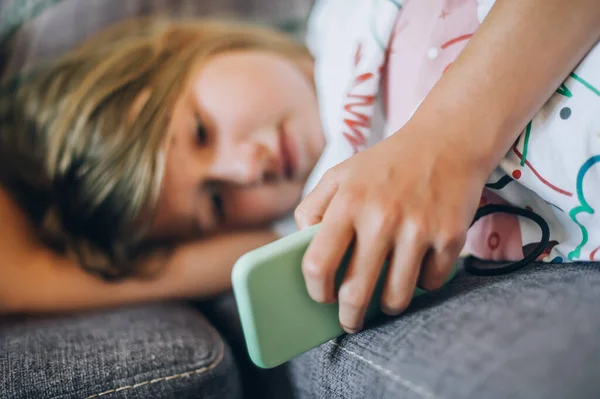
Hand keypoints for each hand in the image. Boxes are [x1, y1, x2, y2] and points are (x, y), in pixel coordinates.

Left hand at [294, 119, 487, 332]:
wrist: (447, 140)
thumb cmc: (386, 164)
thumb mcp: (340, 174)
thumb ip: (312, 208)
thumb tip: (302, 248)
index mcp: (348, 201)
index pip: (318, 264)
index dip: (316, 290)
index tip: (321, 297)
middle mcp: (381, 217)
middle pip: (356, 293)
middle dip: (349, 317)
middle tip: (350, 320)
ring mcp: (418, 229)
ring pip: (396, 298)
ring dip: (388, 306)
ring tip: (385, 298)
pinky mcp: (450, 237)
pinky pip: (430, 283)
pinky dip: (422, 282)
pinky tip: (417, 265)